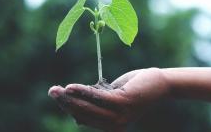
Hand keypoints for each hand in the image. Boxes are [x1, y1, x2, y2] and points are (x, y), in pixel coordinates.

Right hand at [48, 68, 169, 131]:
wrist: (158, 84)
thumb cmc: (134, 89)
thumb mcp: (112, 99)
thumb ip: (97, 106)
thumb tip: (76, 118)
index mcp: (111, 126)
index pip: (84, 118)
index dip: (69, 108)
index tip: (57, 96)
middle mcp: (114, 125)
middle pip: (83, 114)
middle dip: (65, 103)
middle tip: (51, 91)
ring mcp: (119, 116)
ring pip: (88, 107)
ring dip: (70, 98)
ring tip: (56, 90)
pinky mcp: (123, 103)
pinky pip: (98, 97)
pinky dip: (83, 92)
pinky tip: (71, 87)